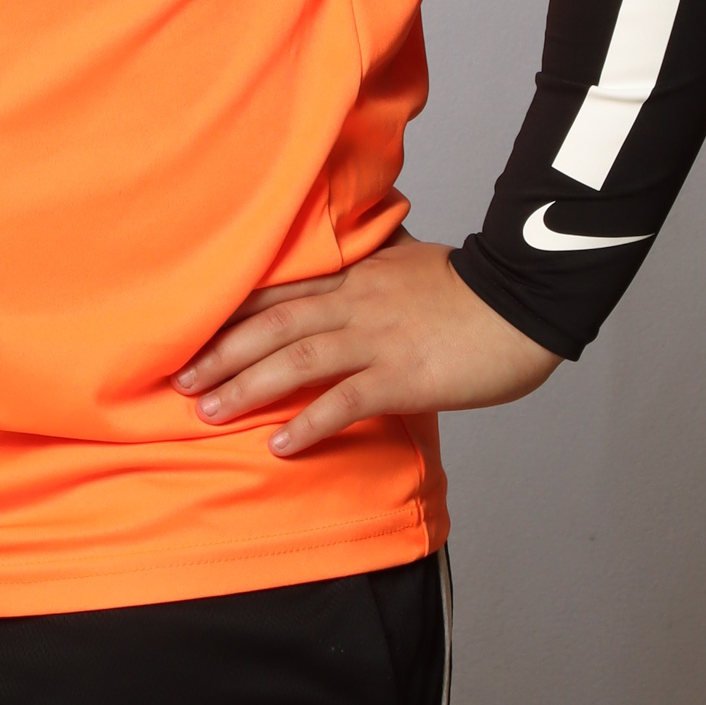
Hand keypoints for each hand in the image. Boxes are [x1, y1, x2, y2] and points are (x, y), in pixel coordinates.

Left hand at [172, 233, 558, 458]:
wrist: (526, 300)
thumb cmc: (474, 286)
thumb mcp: (411, 260)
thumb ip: (373, 264)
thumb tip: (354, 259)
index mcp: (356, 275)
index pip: (278, 290)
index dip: (230, 312)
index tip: (189, 331)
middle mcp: (356, 302)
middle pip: (272, 324)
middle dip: (221, 353)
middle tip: (179, 380)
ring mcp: (378, 338)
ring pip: (297, 360)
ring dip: (247, 387)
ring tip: (207, 411)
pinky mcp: (404, 375)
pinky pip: (346, 401)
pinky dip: (309, 423)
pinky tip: (280, 445)